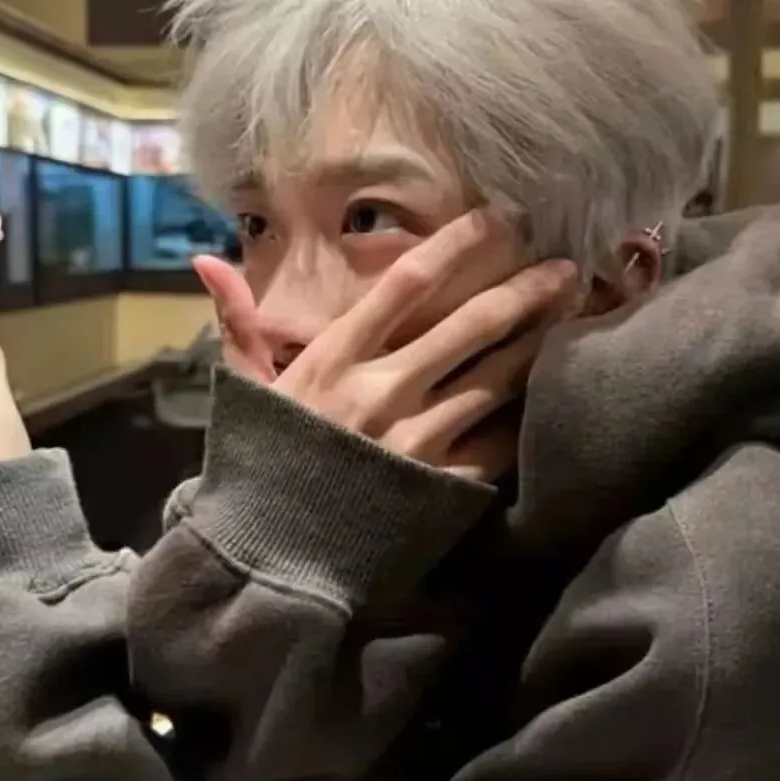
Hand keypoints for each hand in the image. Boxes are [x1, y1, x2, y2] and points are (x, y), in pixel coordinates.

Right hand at [194, 212, 575, 482]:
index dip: (457, 244)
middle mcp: (382, 390)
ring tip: (573, 314)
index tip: (495, 218)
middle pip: (469, 324)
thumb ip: (238, 323)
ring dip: (537, 341)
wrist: (268, 562)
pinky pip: (498, 441)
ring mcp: (417, 440)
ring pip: (496, 378)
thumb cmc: (258, 467)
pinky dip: (527, 412)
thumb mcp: (244, 391)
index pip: (406, 283)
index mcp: (334, 359)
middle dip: (523, 289)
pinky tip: (554, 387)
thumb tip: (206, 261)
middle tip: (566, 267)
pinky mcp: (441, 485)